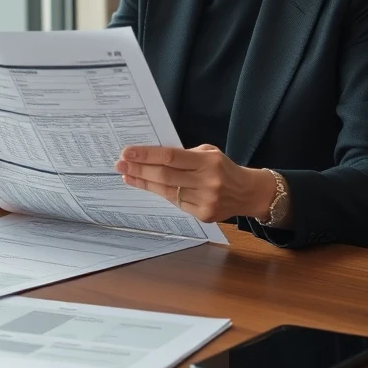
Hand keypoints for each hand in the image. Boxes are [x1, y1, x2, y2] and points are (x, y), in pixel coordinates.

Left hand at [115, 144, 275, 222]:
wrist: (248, 193)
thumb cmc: (223, 168)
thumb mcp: (209, 153)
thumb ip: (184, 156)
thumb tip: (151, 157)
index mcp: (208, 162)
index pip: (171, 157)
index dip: (147, 155)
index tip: (127, 152)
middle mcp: (207, 182)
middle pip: (165, 176)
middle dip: (139, 170)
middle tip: (120, 164)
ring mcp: (205, 201)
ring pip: (166, 192)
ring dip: (143, 183)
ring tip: (127, 175)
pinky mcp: (203, 215)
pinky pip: (175, 202)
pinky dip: (158, 193)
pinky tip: (145, 186)